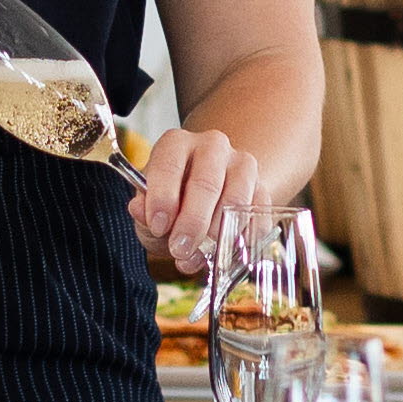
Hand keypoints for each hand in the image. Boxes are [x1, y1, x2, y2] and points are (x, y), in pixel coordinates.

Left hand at [131, 125, 259, 276]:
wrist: (206, 198)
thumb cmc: (172, 202)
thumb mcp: (149, 206)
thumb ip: (143, 211)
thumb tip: (140, 211)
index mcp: (176, 143)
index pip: (169, 164)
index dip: (163, 197)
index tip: (158, 226)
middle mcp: (212, 146)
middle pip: (207, 183)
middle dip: (192, 222)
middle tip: (179, 250)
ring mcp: (242, 165)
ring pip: (236, 199)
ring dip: (217, 234)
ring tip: (198, 258)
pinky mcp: (263, 189)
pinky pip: (258, 216)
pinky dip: (242, 240)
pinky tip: (225, 254)